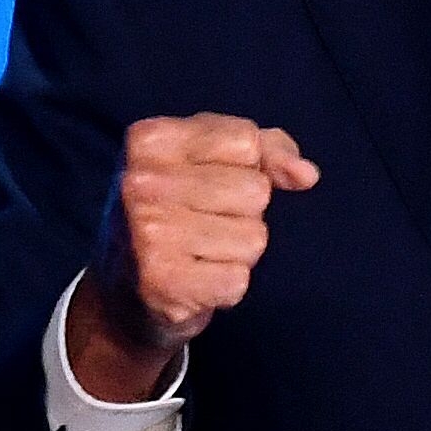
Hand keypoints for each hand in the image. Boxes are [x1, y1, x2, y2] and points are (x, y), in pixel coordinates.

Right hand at [66, 113, 319, 401]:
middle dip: (243, 212)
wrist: (124, 291)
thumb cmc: (180, 209)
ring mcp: (146, 234)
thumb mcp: (215, 158)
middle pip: (256, 191)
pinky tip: (192, 281)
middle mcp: (140, 182)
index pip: (247, 142)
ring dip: (236, 252)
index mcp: (150, 139)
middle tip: (200, 223)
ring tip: (196, 252)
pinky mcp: (160, 284)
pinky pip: (238, 280)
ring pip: (254, 238)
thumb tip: (307, 175)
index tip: (206, 181)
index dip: (244, 166)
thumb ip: (268, 149)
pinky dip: (225, 286)